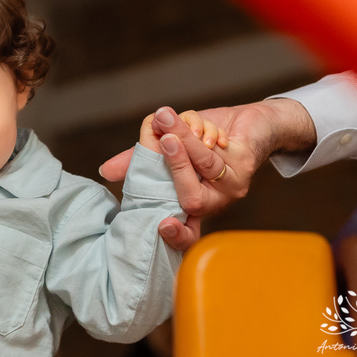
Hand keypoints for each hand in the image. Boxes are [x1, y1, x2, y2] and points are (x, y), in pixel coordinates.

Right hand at [101, 100, 315, 249]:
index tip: (163, 227)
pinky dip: (199, 131)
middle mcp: (214, 202)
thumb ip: (141, 159)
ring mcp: (231, 186)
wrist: (250, 121)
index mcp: (195, 204)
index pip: (188, 235)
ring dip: (183, 140)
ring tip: (166, 119)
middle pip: (190, 198)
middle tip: (163, 141)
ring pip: (201, 167)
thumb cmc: (208, 137)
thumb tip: (106, 171)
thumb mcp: (168, 147)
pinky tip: (196, 122)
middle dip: (174, 166)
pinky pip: (214, 150)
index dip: (176, 237)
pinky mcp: (244, 164)